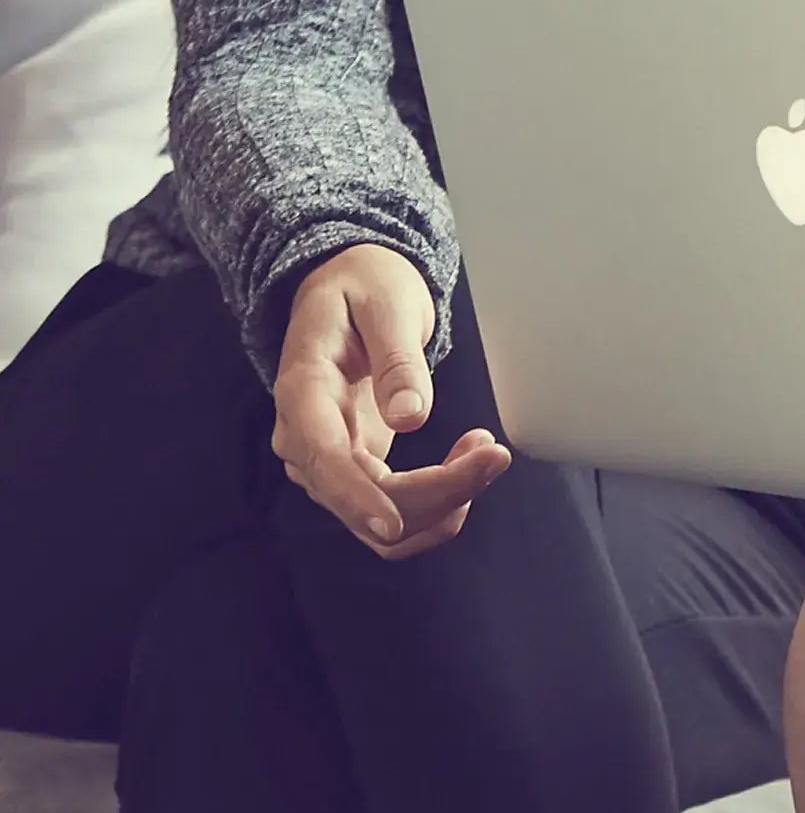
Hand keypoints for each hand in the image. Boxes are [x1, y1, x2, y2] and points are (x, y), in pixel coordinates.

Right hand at [271, 242, 509, 559]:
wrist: (347, 286)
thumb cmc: (366, 287)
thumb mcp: (388, 304)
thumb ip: (398, 361)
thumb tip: (410, 419)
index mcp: (302, 390)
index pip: (322, 460)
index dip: (357, 500)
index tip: (395, 526)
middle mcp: (304, 436)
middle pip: (357, 498)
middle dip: (431, 494)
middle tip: (494, 454)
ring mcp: (325, 458)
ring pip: (376, 518)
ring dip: (439, 502)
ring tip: (486, 451)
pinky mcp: (353, 467)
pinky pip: (391, 507)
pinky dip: (434, 500)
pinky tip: (467, 461)